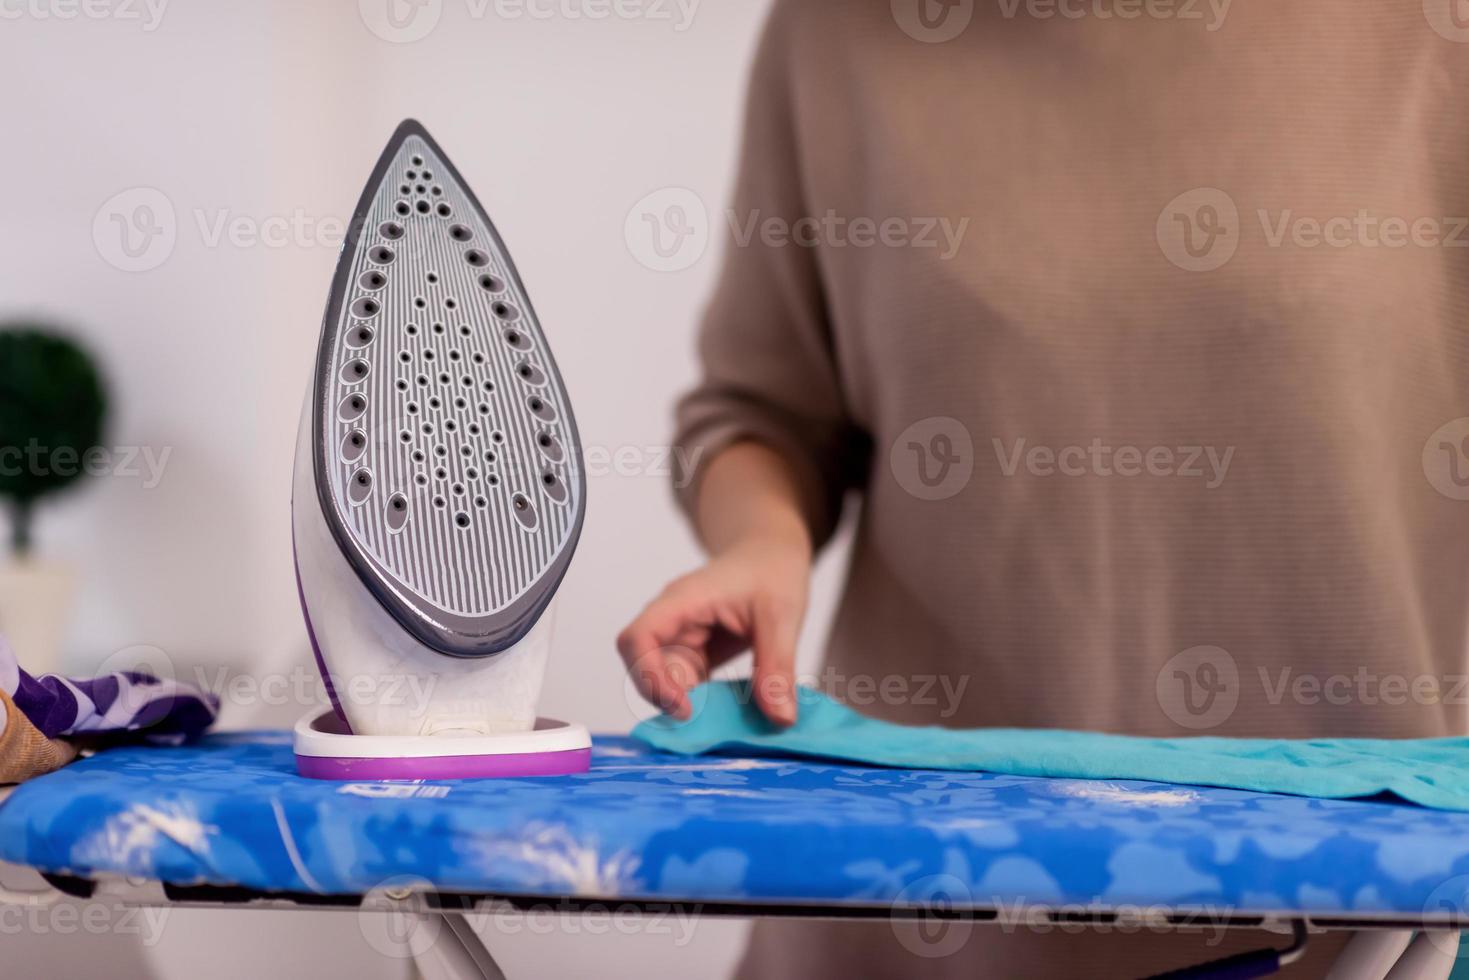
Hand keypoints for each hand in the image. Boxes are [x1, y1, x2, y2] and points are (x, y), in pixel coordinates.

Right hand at [617, 530, 810, 725]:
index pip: (638, 638)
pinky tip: (727, 716)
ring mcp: (682, 639)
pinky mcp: (695, 654)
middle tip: (706, 725)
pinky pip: (686, 685)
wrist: (771, 554)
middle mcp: (673, 621)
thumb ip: (778, 666)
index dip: (648, 677)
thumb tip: (781, 720)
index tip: (684, 708)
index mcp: (683, 601)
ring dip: (686, 704)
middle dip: (667, 698)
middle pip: (644, 665)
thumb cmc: (772, 570)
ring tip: (721, 724)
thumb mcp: (782, 616)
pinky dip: (703, 704)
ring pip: (664, 680)